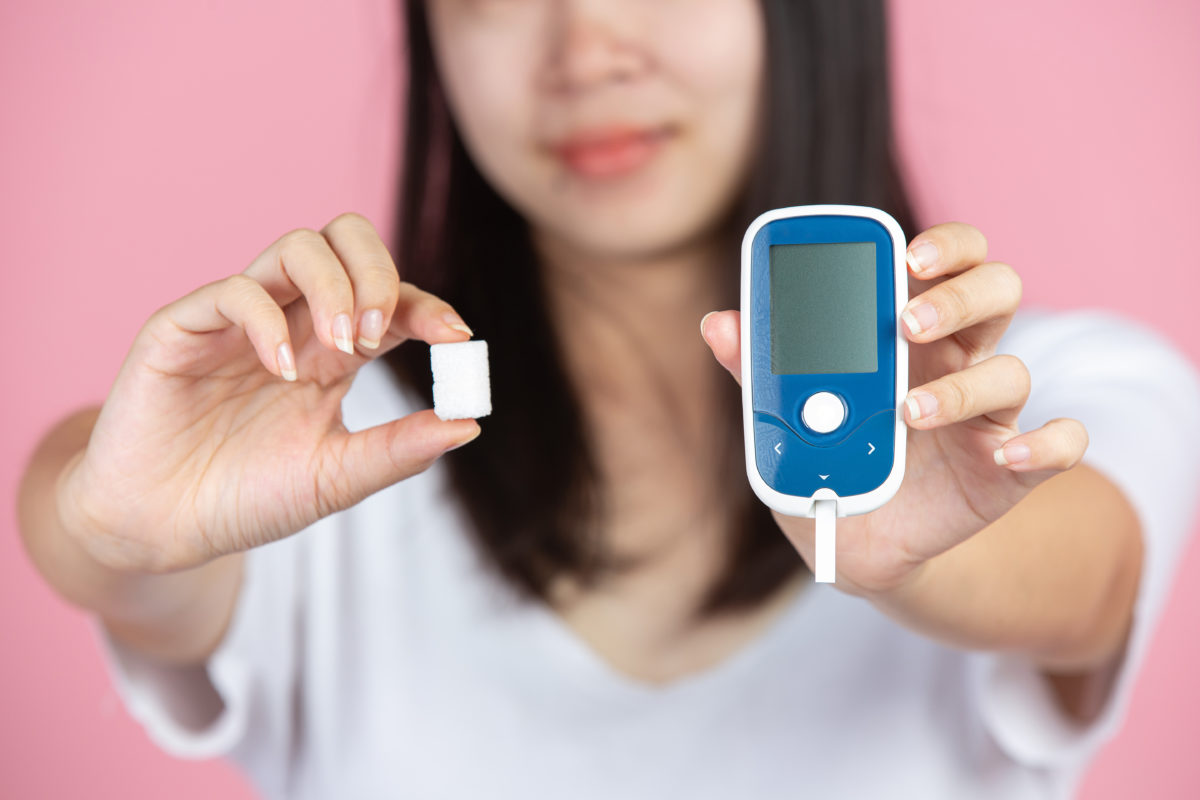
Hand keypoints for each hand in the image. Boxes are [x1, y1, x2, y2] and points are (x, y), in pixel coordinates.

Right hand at [58, 212, 481, 572]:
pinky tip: (282, 370)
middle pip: (347, 242)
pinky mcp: (185, 326)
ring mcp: (240, 320)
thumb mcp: (337, 478)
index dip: (427, 307)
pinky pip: (235, 290)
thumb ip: (399, 450)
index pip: (392, 301)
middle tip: (378, 335)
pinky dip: (268, 320)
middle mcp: (293, 322)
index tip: (457, 338)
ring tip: (340, 346)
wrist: (164, 531)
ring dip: (333, 286)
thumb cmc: (249, 500)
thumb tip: (471, 424)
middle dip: (378, 274)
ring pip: (298, 247)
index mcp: (334, 353)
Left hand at [702, 222, 1088, 595]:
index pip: (947, 261)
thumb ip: (761, 370)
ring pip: (1013, 370)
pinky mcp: (1008, 468)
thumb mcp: (788, 416)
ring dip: (964, 388)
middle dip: (959, 296)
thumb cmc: (826, 458)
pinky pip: (1058, 446)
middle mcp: (957, 360)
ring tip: (908, 411)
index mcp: (908, 332)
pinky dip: (1046, 445)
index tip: (909, 253)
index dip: (943, 245)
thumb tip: (718, 324)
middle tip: (908, 321)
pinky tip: (1007, 453)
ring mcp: (988, 414)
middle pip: (995, 293)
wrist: (849, 540)